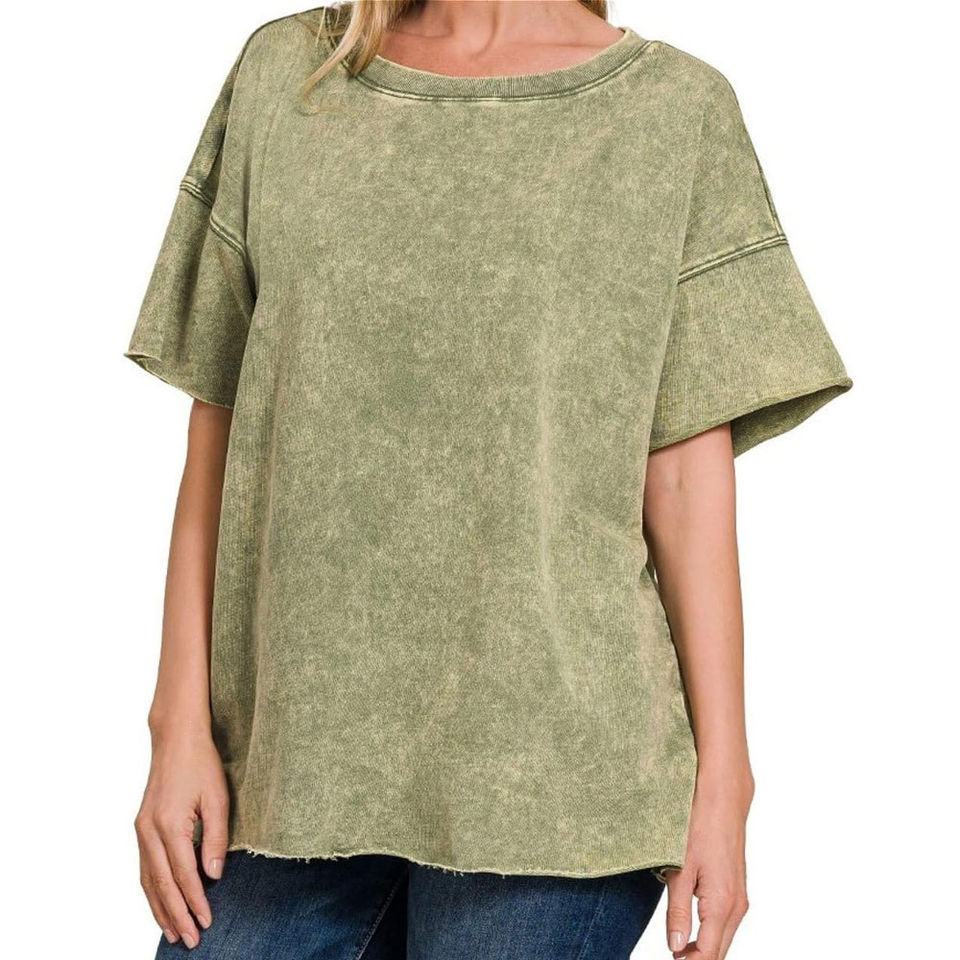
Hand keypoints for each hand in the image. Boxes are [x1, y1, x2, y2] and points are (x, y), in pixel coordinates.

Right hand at [134, 722, 228, 948]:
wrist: (176, 738)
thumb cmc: (201, 763)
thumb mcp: (218, 797)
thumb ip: (217, 838)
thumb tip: (215, 875)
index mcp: (170, 824)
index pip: (184, 874)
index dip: (196, 901)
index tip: (206, 921)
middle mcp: (149, 831)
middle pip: (162, 885)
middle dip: (176, 915)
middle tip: (190, 940)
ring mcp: (141, 830)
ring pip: (148, 881)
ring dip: (159, 909)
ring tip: (172, 933)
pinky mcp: (141, 828)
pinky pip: (144, 868)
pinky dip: (151, 891)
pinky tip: (160, 904)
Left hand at [664, 771, 752, 958]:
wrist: (722, 796)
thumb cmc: (699, 825)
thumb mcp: (679, 869)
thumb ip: (677, 911)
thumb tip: (675, 947)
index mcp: (722, 905)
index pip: (708, 956)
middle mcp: (737, 906)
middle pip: (718, 952)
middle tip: (671, 958)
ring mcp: (739, 897)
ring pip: (722, 938)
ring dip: (702, 949)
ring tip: (676, 951)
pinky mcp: (736, 888)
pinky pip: (724, 923)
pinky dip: (709, 933)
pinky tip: (691, 931)